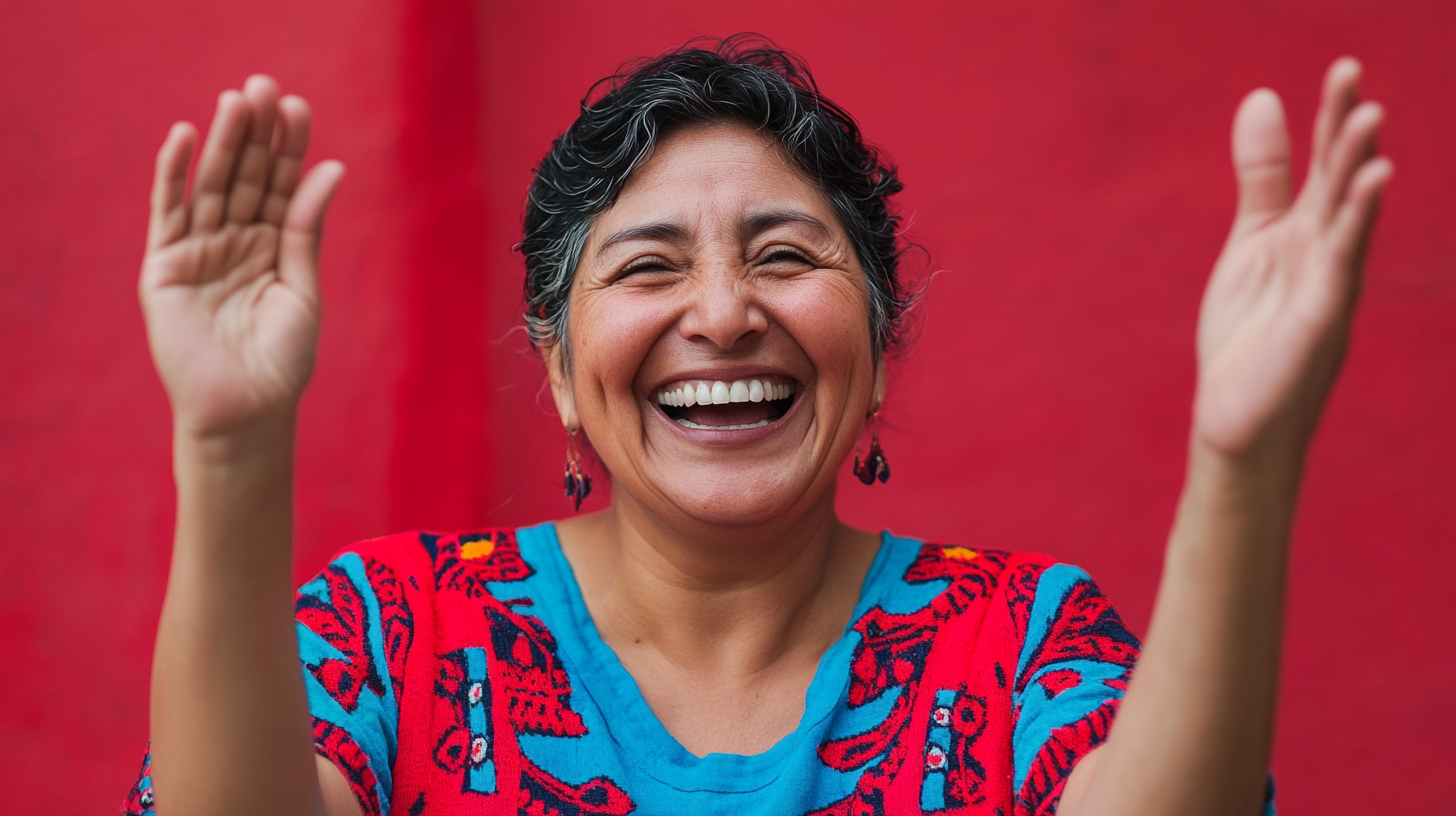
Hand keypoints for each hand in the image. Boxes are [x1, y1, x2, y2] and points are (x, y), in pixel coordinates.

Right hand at [141, 75, 343, 437]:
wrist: (246, 410)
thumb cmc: (281, 360)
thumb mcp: (302, 287)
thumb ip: (307, 228)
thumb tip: (333, 168)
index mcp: (273, 247)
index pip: (282, 186)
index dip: (290, 147)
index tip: (300, 107)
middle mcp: (235, 241)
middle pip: (247, 177)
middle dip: (257, 133)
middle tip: (266, 85)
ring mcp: (199, 251)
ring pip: (211, 186)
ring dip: (222, 143)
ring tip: (236, 100)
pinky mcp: (164, 267)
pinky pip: (168, 213)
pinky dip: (173, 175)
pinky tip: (185, 138)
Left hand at [1193, 59, 1391, 460]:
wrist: (1236, 421)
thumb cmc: (1249, 337)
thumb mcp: (1251, 243)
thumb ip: (1263, 178)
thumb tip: (1262, 97)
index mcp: (1309, 235)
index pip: (1326, 167)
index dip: (1332, 118)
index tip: (1344, 67)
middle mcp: (1328, 255)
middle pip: (1340, 183)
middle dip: (1346, 130)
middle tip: (1350, 71)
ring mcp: (1329, 288)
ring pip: (1348, 220)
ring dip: (1358, 170)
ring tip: (1368, 117)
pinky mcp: (1321, 322)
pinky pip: (1342, 267)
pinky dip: (1355, 226)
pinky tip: (1368, 185)